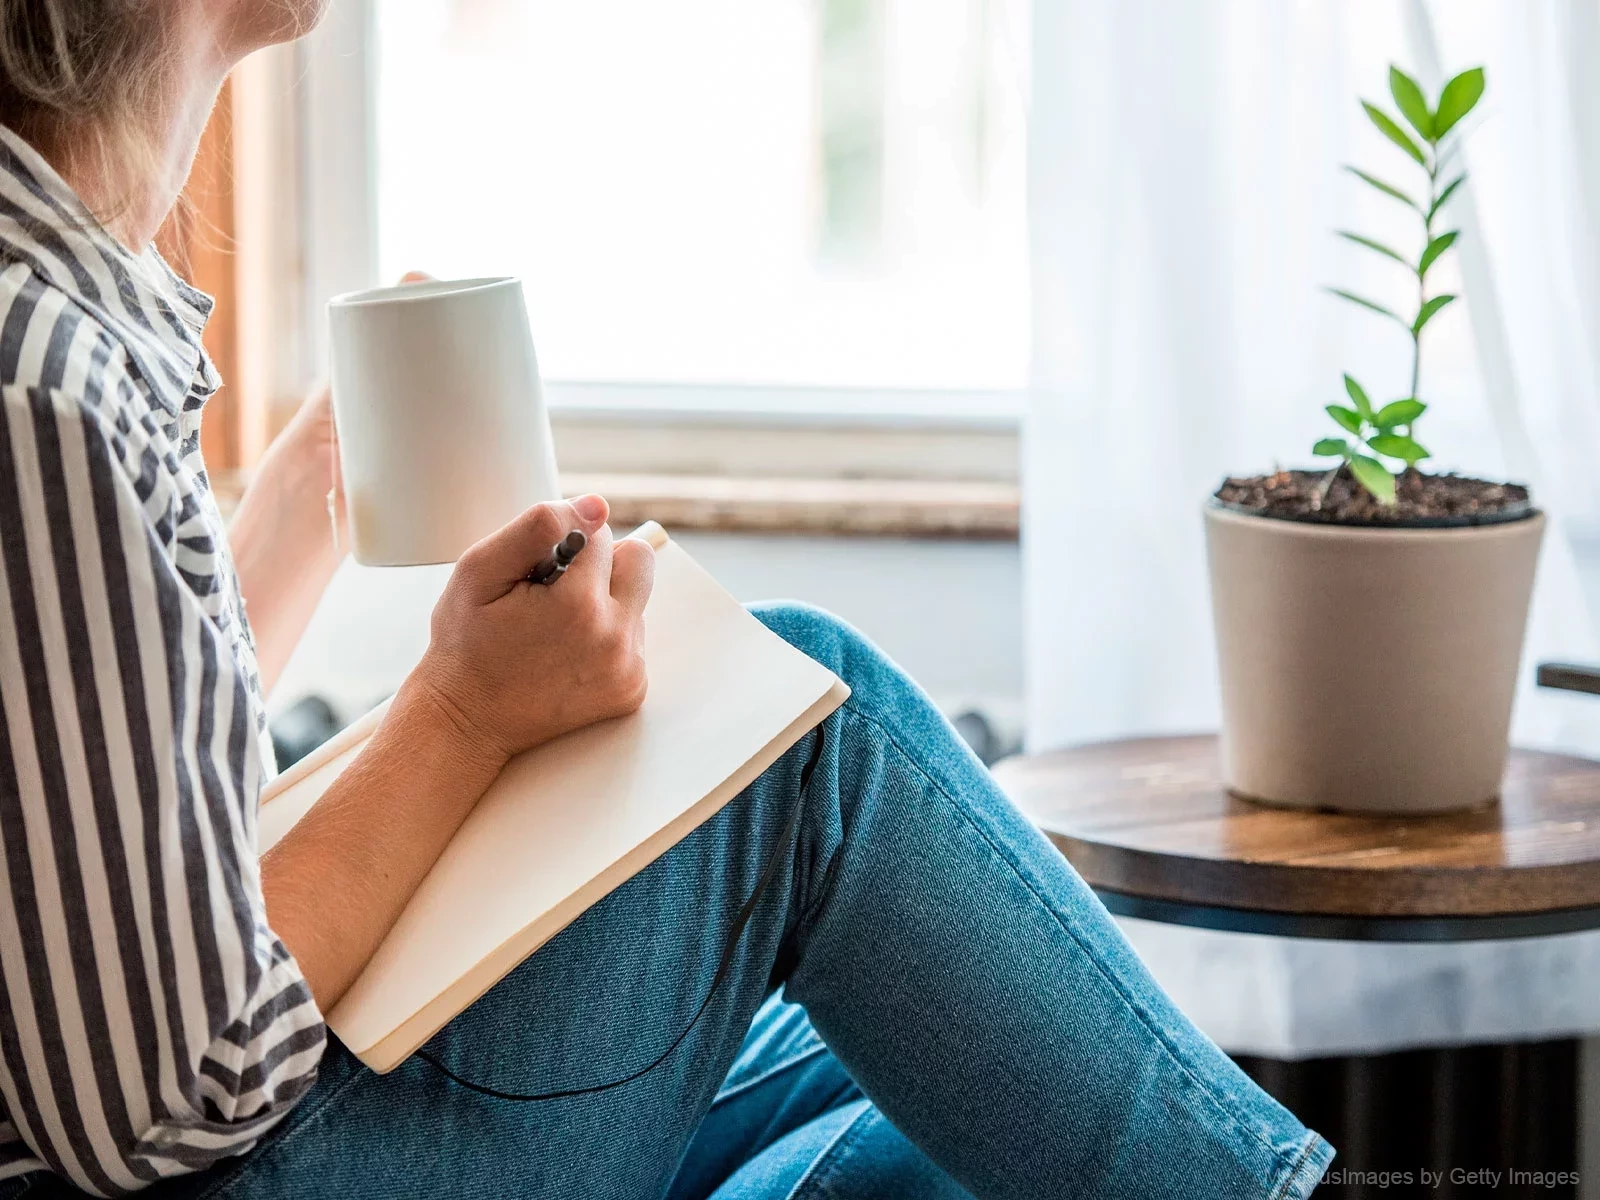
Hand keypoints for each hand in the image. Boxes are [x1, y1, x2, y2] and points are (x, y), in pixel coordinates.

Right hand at [401, 494, 655, 770]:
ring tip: (552, 633)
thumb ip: (538, 527)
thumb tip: (597, 506)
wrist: (467, 722)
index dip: (562, 545)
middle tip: (555, 595)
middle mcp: (616, 639)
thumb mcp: (479, 571)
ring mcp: (628, 669)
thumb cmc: (465, 645)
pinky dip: (605, 639)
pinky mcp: (632, 690)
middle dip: (600, 567)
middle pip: (638, 560)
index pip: (598, 533)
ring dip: (602, 605)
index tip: (535, 575)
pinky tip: (566, 656)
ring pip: (635, 600)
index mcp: (580, 605)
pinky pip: (634, 639)